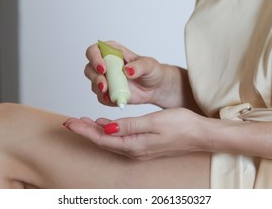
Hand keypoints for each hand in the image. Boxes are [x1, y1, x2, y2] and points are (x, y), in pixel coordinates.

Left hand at [63, 108, 210, 159]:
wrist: (201, 134)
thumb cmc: (182, 126)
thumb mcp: (153, 122)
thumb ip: (128, 126)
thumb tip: (105, 129)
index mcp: (134, 145)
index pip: (102, 139)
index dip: (84, 130)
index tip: (70, 122)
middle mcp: (134, 150)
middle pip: (103, 141)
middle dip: (85, 130)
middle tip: (70, 121)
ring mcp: (140, 148)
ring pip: (110, 140)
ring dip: (95, 130)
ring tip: (82, 121)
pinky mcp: (145, 144)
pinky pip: (120, 138)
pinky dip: (108, 130)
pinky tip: (104, 124)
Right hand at [84, 41, 168, 106]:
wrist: (156, 88)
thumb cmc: (152, 71)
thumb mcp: (149, 65)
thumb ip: (139, 66)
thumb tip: (127, 70)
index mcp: (113, 51)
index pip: (94, 50)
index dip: (95, 58)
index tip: (103, 69)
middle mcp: (106, 64)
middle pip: (89, 68)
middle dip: (95, 77)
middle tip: (105, 85)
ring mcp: (106, 79)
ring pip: (93, 83)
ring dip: (99, 90)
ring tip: (110, 94)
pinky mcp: (108, 93)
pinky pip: (101, 97)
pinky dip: (106, 99)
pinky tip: (115, 100)